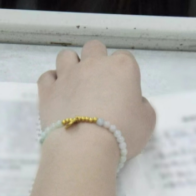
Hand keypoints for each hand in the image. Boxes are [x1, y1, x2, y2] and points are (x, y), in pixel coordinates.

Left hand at [37, 40, 155, 161]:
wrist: (85, 147)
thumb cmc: (123, 132)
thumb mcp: (147, 121)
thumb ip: (142, 105)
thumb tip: (133, 102)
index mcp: (122, 68)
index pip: (125, 58)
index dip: (125, 73)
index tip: (125, 89)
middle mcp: (93, 64)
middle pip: (94, 48)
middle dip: (97, 59)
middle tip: (100, 83)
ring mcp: (68, 75)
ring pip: (67, 56)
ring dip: (72, 65)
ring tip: (76, 85)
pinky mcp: (48, 90)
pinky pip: (47, 76)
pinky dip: (53, 82)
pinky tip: (59, 94)